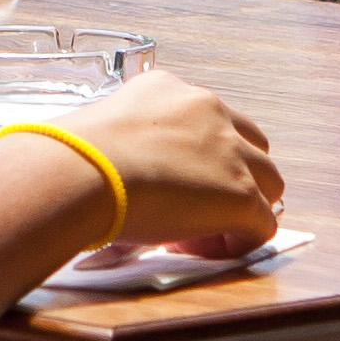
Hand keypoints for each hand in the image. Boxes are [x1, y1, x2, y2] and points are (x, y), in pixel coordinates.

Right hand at [44, 69, 283, 250]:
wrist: (79, 171)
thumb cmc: (71, 158)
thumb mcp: (100, 131)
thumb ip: (121, 144)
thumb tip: (108, 174)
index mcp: (169, 90)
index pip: (206, 120)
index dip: (195, 159)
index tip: (166, 184)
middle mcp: (208, 110)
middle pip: (250, 145)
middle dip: (230, 177)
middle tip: (191, 209)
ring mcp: (230, 152)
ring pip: (268, 182)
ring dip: (241, 208)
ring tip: (201, 233)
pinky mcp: (239, 194)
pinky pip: (262, 223)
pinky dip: (241, 240)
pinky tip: (206, 250)